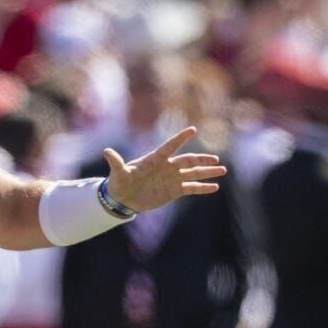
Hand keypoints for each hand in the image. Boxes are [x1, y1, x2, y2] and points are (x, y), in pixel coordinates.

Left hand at [103, 127, 226, 212]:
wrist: (123, 198)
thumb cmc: (119, 182)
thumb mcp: (118, 172)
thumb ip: (116, 162)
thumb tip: (106, 151)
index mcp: (155, 159)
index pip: (170, 146)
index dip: (180, 138)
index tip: (193, 130)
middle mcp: (166, 166)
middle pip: (187, 161)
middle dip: (202, 159)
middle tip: (215, 159)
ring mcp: (172, 178)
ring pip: (193, 173)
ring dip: (207, 172)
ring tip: (222, 170)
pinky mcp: (174, 191)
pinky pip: (191, 188)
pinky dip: (202, 188)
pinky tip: (215, 187)